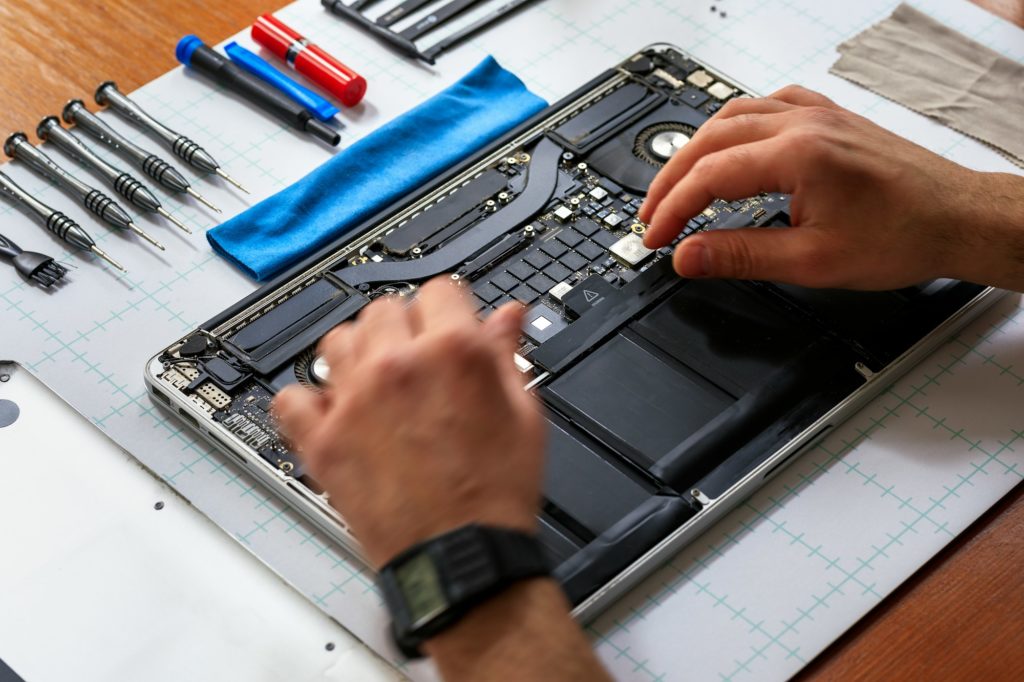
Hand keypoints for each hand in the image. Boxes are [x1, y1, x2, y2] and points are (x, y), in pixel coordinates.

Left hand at [273, 278, 544, 567]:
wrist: (462, 558)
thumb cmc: (495, 494)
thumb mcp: (524, 414)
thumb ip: (507, 355)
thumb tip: (507, 316)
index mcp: (453, 352)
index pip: (439, 290)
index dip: (448, 310)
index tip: (446, 326)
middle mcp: (397, 366)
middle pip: (384, 309)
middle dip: (403, 328)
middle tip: (416, 364)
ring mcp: (353, 401)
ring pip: (337, 340)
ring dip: (358, 354)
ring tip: (375, 384)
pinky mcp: (322, 440)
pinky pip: (291, 397)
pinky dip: (306, 402)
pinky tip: (331, 412)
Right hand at [640, 85, 1022, 289]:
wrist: (957, 218)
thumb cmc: (902, 236)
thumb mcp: (812, 261)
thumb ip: (741, 256)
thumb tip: (688, 257)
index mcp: (798, 155)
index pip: (709, 176)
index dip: (672, 209)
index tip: (656, 237)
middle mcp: (804, 124)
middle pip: (711, 139)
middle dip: (672, 179)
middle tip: (653, 214)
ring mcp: (818, 115)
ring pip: (734, 115)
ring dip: (698, 149)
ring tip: (678, 182)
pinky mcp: (830, 118)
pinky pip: (769, 105)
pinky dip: (736, 125)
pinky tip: (732, 144)